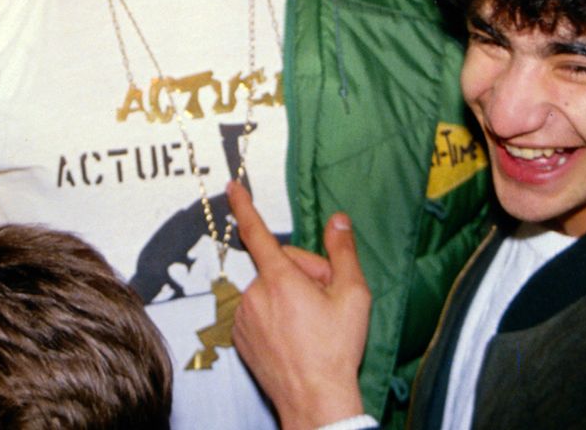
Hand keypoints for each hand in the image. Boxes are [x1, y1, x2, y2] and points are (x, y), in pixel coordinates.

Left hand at [229, 181, 369, 428]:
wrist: (315, 399)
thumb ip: (343, 252)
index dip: (244, 206)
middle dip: (304, 275)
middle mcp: (254, 294)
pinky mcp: (239, 336)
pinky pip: (259, 311)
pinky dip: (275, 316)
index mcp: (279, 279)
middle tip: (325, 301)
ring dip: (289, 297)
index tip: (232, 187)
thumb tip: (338, 221)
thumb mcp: (352, 295)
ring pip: (269, 290)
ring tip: (311, 324)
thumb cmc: (335, 350)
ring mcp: (243, 317)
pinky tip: (294, 335)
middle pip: (280, 265)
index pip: (257, 232)